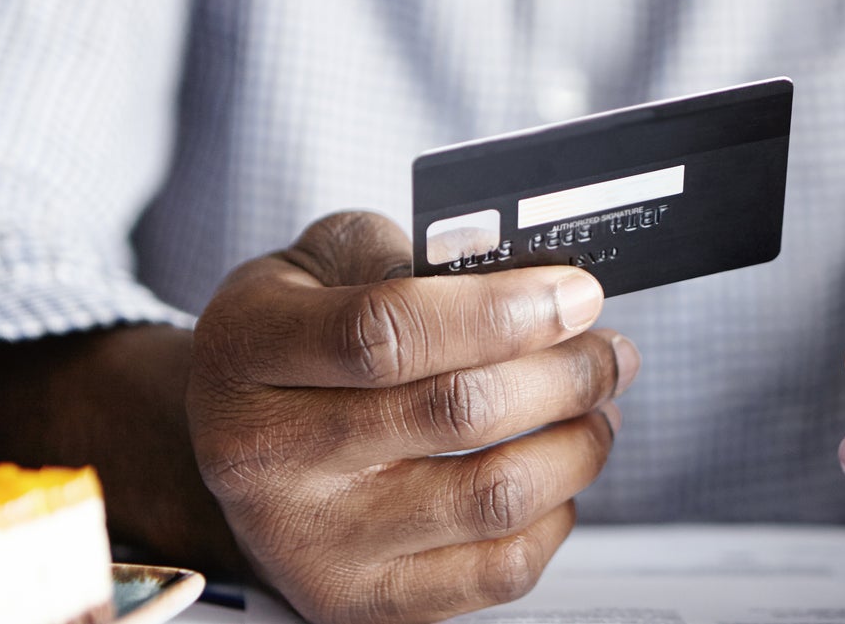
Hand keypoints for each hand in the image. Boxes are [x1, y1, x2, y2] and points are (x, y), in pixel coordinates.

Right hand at [188, 212, 637, 622]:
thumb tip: (530, 281)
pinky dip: (555, 516)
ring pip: (494, 498)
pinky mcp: (359, 601)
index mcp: (249, 351)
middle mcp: (265, 456)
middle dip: (566, 374)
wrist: (235, 442)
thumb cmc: (295, 339)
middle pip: (457, 414)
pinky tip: (554, 474)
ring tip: (597, 407)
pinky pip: (499, 571)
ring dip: (578, 445)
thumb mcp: (321, 263)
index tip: (578, 296)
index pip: (389, 332)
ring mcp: (312, 542)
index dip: (505, 311)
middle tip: (609, 351)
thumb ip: (412, 255)